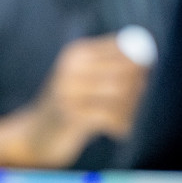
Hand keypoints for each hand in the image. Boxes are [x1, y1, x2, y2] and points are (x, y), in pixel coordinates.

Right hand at [13, 34, 150, 168]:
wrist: (35, 134)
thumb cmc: (70, 106)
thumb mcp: (83, 80)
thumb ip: (109, 67)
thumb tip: (145, 59)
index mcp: (76, 53)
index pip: (120, 48)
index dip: (138, 61)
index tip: (143, 75)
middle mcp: (71, 67)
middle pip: (123, 70)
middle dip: (137, 87)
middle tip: (135, 101)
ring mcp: (70, 91)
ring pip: (120, 94)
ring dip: (130, 109)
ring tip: (125, 119)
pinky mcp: (72, 115)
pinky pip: (111, 117)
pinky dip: (121, 125)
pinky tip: (118, 131)